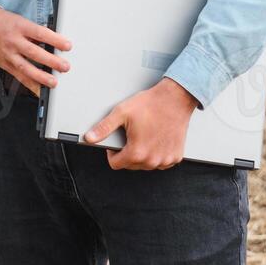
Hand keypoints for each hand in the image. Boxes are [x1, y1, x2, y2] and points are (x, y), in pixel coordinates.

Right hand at [0, 6, 71, 94]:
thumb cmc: (5, 23)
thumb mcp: (21, 21)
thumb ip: (36, 33)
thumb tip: (54, 43)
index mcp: (20, 27)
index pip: (40, 33)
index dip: (54, 40)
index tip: (67, 46)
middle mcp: (13, 41)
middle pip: (33, 52)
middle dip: (50, 61)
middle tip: (64, 67)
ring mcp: (8, 54)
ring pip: (25, 67)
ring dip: (40, 76)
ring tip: (53, 82)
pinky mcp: (4, 64)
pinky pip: (18, 76)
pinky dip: (29, 84)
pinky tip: (39, 89)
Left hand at [83, 78, 199, 169]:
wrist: (175, 99)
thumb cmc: (151, 105)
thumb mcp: (121, 113)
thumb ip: (103, 128)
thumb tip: (89, 137)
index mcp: (137, 152)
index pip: (116, 164)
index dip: (112, 153)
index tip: (117, 143)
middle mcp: (152, 160)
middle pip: (131, 165)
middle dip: (127, 153)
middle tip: (132, 135)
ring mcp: (165, 160)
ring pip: (146, 165)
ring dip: (142, 155)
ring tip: (144, 136)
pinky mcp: (176, 156)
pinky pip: (161, 162)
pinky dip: (157, 154)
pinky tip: (156, 140)